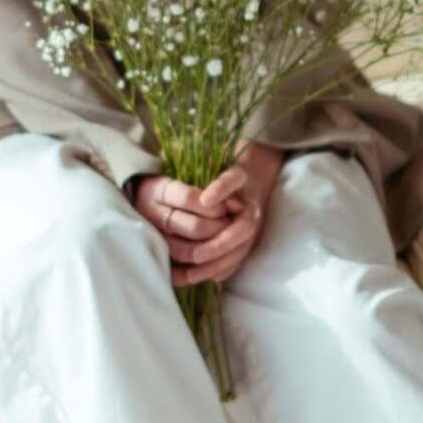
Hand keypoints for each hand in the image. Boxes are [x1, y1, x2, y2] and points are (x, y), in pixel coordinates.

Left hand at [131, 140, 284, 286]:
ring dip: (215, 263)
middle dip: (218, 243)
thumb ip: (189, 152)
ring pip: (239, 250)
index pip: (233, 179)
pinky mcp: (247, 244)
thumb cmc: (218, 171)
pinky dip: (216, 272)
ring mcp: (251, 227)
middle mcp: (249, 205)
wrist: (249, 184)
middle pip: (242, 228)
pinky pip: (235, 262)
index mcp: (240, 177)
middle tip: (195, 253)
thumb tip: (171, 144)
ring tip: (190, 272)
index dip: (221, 188)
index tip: (204, 199)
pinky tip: (194, 278)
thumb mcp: (208, 158)